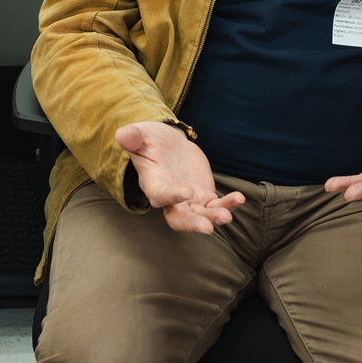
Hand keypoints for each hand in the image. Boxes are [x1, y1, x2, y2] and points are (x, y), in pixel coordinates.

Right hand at [115, 121, 245, 233]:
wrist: (168, 143)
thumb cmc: (150, 140)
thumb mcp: (141, 134)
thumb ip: (133, 137)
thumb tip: (122, 135)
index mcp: (153, 183)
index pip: (160, 195)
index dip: (171, 196)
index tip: (185, 192)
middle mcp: (170, 198)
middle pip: (179, 218)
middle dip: (193, 224)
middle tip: (208, 228)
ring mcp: (189, 200)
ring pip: (201, 216)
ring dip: (215, 217)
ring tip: (227, 215)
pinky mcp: (204, 196)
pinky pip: (217, 205)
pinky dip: (228, 205)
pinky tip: (239, 198)